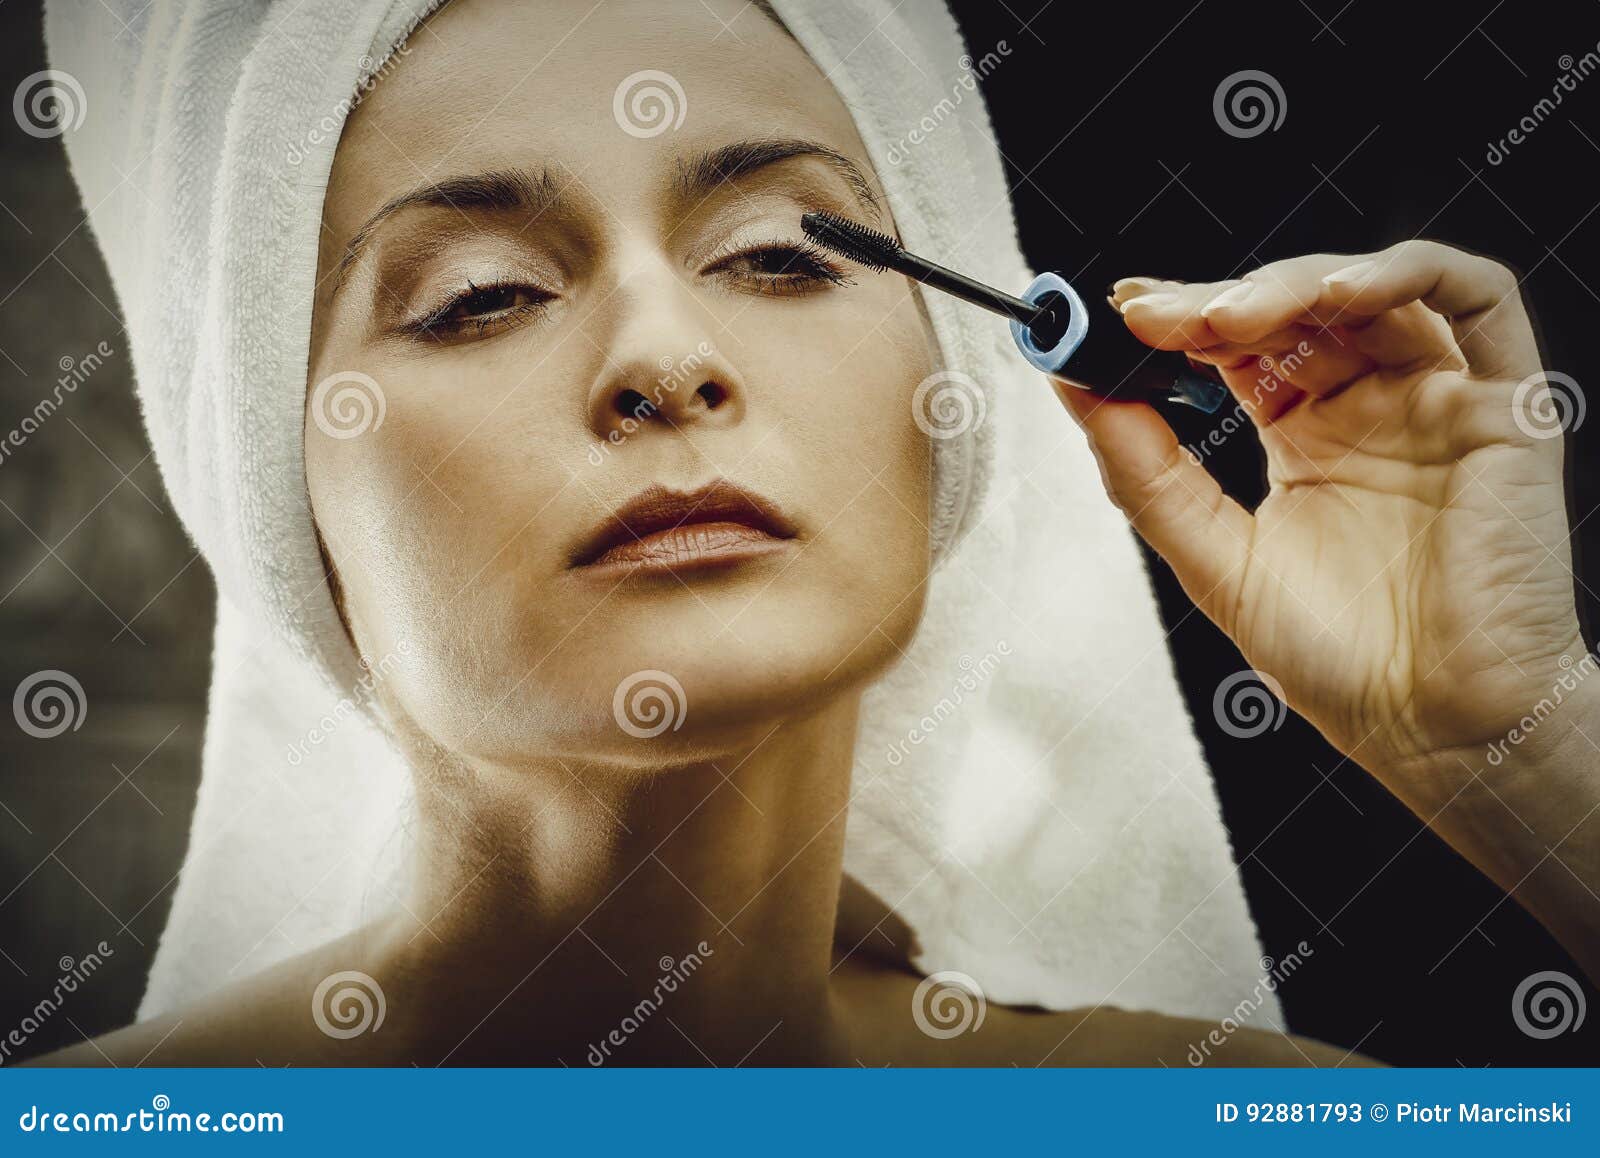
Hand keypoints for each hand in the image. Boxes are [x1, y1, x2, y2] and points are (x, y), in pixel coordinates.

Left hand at [1058, 241, 1588, 803]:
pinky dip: (1409, 273)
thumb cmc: (1339, 661)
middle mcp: (1370, 408)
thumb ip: (1146, 473)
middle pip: (1294, 310)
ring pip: (1371, 289)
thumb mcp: (1213, 559)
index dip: (1179, 321)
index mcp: (1304, 438)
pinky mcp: (1505, 405)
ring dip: (1291, 283)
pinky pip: (1479, 299)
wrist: (1435, 728)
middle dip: (1217, 301)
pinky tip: (1341, 293)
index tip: (1114, 316)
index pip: (1238, 347)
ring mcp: (1437, 399)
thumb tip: (1076, 390)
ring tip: (1223, 319)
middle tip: (1153, 318)